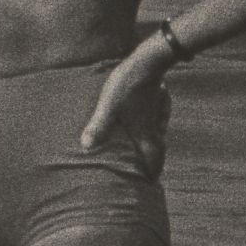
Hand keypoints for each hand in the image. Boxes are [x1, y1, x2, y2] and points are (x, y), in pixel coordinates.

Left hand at [80, 44, 173, 176]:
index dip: (153, 174)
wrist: (148, 61)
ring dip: (154, 142)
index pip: (154, 161)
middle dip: (154, 161)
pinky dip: (154, 124)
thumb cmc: (126, 86)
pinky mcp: (159, 99)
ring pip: (159, 133)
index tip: (151, 184)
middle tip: (149, 171)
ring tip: (145, 148)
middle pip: (158, 150)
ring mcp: (159, 113)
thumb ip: (98, 126)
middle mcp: (156, 127)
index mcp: (146, 134)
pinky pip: (159, 118)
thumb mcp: (108, 107)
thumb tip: (85, 147)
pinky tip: (147, 120)